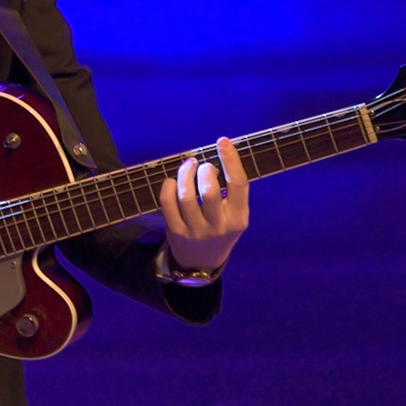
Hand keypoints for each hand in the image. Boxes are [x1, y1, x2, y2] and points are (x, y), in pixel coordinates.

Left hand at [157, 137, 249, 272]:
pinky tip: (173, 182)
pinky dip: (168, 187)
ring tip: (188, 166)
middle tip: (202, 166)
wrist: (201, 263)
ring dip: (185, 174)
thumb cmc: (220, 229)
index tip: (223, 142)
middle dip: (204, 170)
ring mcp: (196, 231)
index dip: (231, 160)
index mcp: (238, 219)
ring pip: (186, 196)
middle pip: (209, 191)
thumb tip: (221, 153)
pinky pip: (167, 203)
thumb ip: (231, 192)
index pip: (238, 185)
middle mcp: (219, 227)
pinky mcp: (176, 232)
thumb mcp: (235, 216)